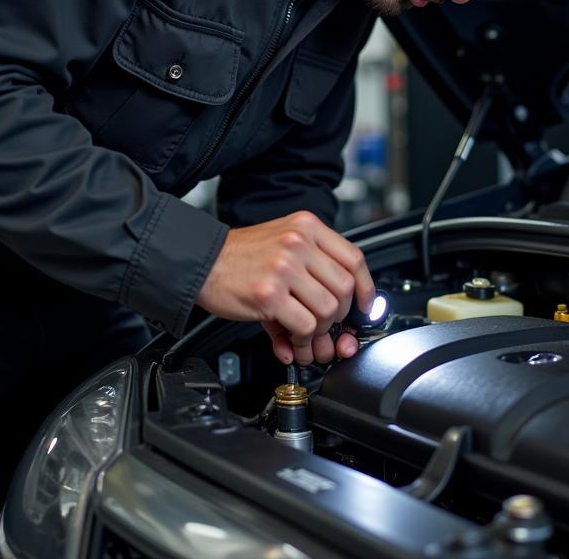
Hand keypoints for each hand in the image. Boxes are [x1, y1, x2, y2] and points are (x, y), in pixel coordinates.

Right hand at [196, 210, 374, 364]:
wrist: (201, 261)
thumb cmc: (242, 256)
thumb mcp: (283, 246)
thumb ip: (314, 273)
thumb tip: (342, 319)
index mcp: (307, 226)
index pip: (354, 258)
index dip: (366, 288)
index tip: (365, 306)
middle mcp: (299, 242)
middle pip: (344, 288)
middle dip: (339, 315)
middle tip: (325, 326)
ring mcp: (284, 267)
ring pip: (328, 310)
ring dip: (319, 331)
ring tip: (305, 336)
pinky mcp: (270, 293)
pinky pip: (305, 326)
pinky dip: (302, 341)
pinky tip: (291, 341)